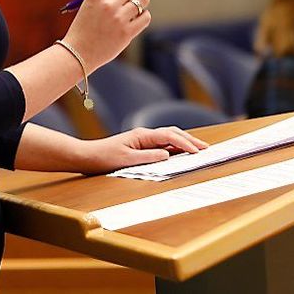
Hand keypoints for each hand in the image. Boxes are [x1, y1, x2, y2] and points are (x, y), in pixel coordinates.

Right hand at [62, 0, 151, 69]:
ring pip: (143, 0)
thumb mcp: (89, 5)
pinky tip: (134, 21)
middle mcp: (108, 4)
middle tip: (127, 1)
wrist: (78, 53)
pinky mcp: (127, 32)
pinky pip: (145, 16)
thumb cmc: (84, 28)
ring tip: (132, 10)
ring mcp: (119, 18)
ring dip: (140, 4)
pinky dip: (142, 17)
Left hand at [75, 126, 208, 174]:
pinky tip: (181, 152)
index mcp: (142, 136)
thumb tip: (167, 155)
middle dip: (190, 140)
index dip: (185, 144)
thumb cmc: (103, 158)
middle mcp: (144, 135)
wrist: (87, 156)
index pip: (169, 137)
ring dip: (184, 142)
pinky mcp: (141, 146)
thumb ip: (147, 157)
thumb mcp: (125, 160)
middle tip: (206, 148)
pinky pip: (163, 144)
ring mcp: (143, 140)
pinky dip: (175, 146)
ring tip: (198, 149)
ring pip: (169, 137)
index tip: (197, 151)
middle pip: (173, 133)